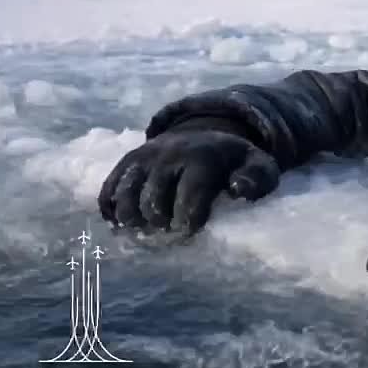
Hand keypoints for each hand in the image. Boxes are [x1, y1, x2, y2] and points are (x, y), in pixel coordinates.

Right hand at [98, 128, 279, 234]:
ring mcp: (144, 157)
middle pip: (153, 201)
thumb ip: (258, 179)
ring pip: (126, 196)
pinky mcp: (128, 161)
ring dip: (134, 221)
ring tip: (148, 232)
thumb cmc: (233, 162)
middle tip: (171, 233)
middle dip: (162, 225)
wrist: (205, 133)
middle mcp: (169, 154)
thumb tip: (238, 190)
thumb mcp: (258, 166)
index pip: (189, 196)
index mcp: (203, 157)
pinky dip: (111, 211)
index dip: (189, 221)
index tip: (192, 231)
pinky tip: (122, 225)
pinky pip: (109, 189)